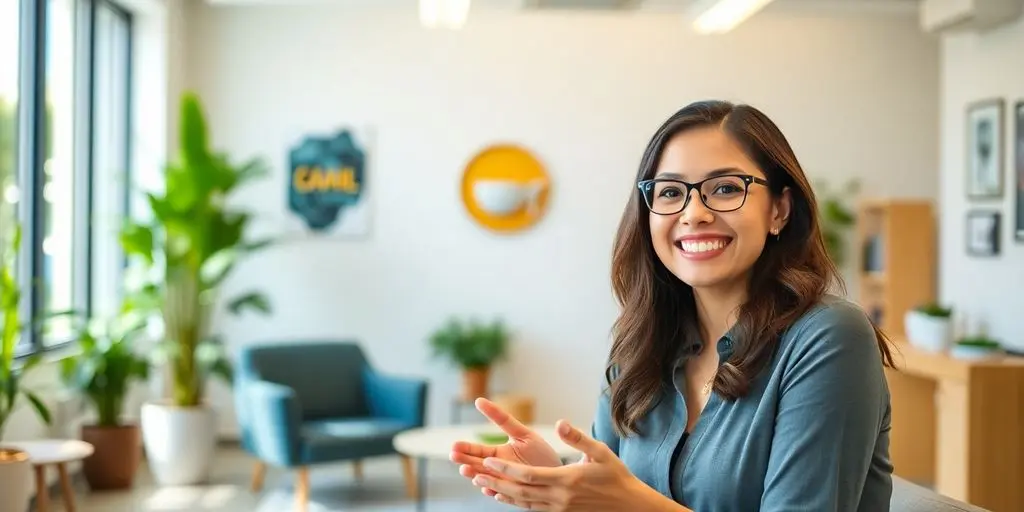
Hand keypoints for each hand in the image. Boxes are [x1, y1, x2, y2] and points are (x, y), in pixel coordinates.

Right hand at [449, 398, 562, 496]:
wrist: (558, 473)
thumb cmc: (540, 452)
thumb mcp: (522, 433)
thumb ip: (502, 419)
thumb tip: (479, 400)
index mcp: (498, 454)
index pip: (478, 451)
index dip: (467, 448)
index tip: (454, 445)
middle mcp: (499, 470)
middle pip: (478, 465)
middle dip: (465, 462)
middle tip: (454, 456)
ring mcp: (506, 483)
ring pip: (487, 480)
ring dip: (477, 476)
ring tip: (468, 471)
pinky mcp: (516, 494)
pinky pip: (504, 494)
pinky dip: (495, 491)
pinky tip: (488, 488)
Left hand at [471, 419, 645, 510]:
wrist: (628, 505)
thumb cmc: (615, 475)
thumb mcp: (600, 451)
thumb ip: (578, 438)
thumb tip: (560, 423)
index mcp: (566, 480)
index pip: (529, 476)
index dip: (506, 470)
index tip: (488, 461)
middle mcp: (559, 497)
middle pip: (520, 491)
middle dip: (496, 482)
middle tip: (475, 473)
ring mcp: (559, 508)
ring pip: (523, 502)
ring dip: (501, 493)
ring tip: (482, 484)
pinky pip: (532, 509)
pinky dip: (514, 503)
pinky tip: (502, 497)